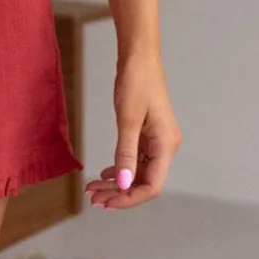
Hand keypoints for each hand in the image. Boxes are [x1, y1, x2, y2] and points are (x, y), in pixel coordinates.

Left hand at [86, 48, 179, 209]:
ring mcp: (158, 140)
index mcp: (166, 145)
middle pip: (144, 182)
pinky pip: (136, 159)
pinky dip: (121, 168)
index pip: (151, 186)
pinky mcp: (149, 134)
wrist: (139, 56)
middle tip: (93, 198)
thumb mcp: (128, 120)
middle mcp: (166, 146)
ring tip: (93, 189)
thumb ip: (125, 154)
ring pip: (138, 172)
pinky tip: (105, 173)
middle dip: (118, 193)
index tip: (106, 203)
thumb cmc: (136, 81)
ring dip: (117, 183)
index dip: (129, 198)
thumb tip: (123, 184)